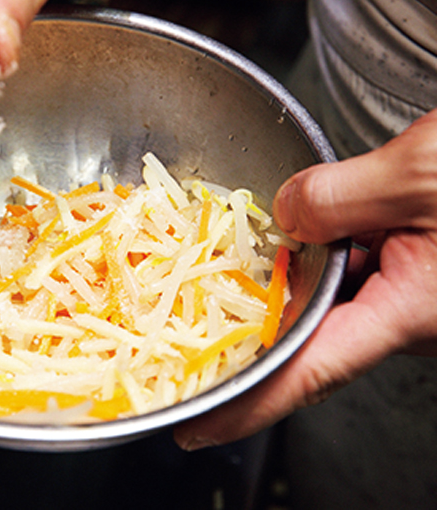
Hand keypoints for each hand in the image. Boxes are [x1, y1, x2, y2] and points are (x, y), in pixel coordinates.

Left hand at [174, 107, 436, 450]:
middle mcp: (404, 314)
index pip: (307, 372)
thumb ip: (339, 195)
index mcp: (407, 311)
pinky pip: (349, 271)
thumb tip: (285, 215)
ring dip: (284, 279)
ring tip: (229, 263)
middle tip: (189, 324)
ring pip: (327, 297)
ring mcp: (411, 293)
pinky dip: (317, 253)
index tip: (197, 429)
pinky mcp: (415, 269)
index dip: (248, 405)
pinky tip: (296, 229)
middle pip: (307, 333)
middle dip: (252, 326)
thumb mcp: (420, 174)